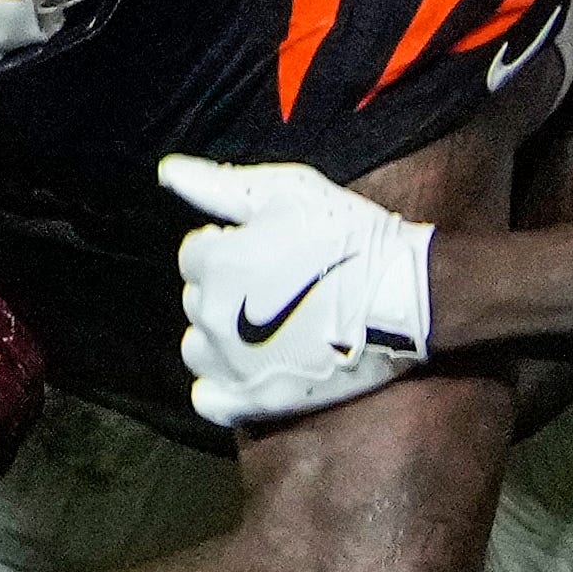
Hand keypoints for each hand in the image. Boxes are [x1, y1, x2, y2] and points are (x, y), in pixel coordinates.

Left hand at [164, 154, 432, 428]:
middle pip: (197, 298)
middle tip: (279, 283)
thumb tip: (166, 171)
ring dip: (221, 334)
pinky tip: (247, 369)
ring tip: (268, 325)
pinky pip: (208, 400)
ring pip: (199, 347)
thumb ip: (216, 185)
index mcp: (216, 264)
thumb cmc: (349, 236)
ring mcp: (232, 364)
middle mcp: (212, 315)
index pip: (195, 252)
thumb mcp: (287, 192)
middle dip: (226, 288)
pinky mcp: (256, 400)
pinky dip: (220, 386)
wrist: (405, 295)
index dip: (231, 244)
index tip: (271, 247)